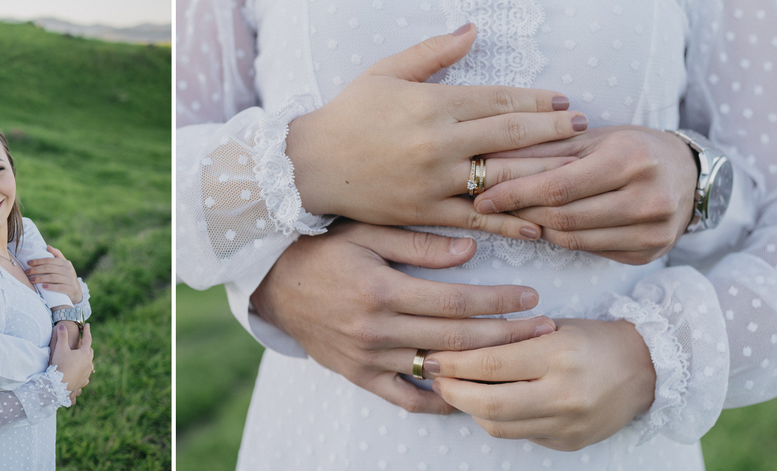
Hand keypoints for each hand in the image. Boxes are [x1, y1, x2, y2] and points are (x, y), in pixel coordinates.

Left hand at [27, 245, 81, 303]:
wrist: (77, 291)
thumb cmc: (66, 277)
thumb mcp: (63, 265)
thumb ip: (57, 255)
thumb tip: (48, 246)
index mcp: (66, 263)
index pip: (50, 260)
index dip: (38, 261)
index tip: (28, 263)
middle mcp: (69, 270)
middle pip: (49, 268)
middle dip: (36, 270)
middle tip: (27, 272)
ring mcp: (70, 280)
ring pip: (53, 277)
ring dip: (40, 278)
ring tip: (31, 280)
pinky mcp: (71, 289)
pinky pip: (60, 287)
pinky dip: (51, 287)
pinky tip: (43, 287)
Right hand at [49, 323, 93, 404]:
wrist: (58, 385)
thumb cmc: (60, 365)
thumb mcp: (60, 348)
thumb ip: (62, 336)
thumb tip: (62, 325)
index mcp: (84, 353)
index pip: (87, 339)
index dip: (87, 331)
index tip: (87, 325)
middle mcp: (88, 363)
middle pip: (90, 351)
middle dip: (87, 345)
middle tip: (84, 341)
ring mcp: (87, 373)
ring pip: (89, 363)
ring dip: (86, 358)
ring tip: (83, 356)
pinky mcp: (83, 381)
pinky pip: (86, 374)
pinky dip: (84, 370)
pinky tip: (82, 371)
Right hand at [250, 220, 555, 413]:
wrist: (273, 284)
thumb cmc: (321, 250)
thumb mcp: (365, 232)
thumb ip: (417, 242)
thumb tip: (469, 251)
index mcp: (380, 289)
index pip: (454, 301)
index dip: (497, 301)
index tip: (531, 297)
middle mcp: (375, 328)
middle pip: (455, 339)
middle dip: (507, 335)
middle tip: (544, 330)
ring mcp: (367, 357)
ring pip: (437, 368)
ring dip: (483, 366)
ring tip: (521, 359)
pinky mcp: (359, 375)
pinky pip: (405, 397)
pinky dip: (438, 399)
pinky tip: (469, 393)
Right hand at [286, 24, 585, 240]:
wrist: (307, 166)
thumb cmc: (345, 116)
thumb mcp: (384, 73)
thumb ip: (432, 53)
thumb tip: (472, 30)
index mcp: (431, 104)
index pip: (498, 100)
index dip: (536, 101)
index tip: (564, 102)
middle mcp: (438, 142)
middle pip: (509, 136)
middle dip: (552, 132)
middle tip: (584, 129)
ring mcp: (433, 180)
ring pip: (500, 176)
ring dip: (542, 173)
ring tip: (575, 171)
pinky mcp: (424, 212)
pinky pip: (475, 218)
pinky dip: (508, 222)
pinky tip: (538, 226)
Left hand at [428, 318, 655, 450]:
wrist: (647, 369)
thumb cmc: (594, 340)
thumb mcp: (553, 327)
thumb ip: (509, 339)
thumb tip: (456, 349)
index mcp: (559, 355)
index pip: (490, 363)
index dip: (453, 363)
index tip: (431, 357)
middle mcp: (564, 394)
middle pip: (488, 403)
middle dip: (452, 391)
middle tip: (435, 377)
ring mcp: (567, 423)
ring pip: (498, 425)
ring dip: (469, 408)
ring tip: (456, 389)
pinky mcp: (568, 443)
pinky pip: (518, 434)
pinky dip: (497, 419)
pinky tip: (488, 402)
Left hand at [474, 125, 698, 263]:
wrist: (689, 173)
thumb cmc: (631, 148)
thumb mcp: (592, 137)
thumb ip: (543, 148)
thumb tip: (489, 158)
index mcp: (630, 159)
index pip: (558, 186)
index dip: (514, 194)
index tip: (482, 196)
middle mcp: (648, 197)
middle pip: (563, 217)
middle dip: (520, 212)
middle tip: (491, 207)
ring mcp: (652, 230)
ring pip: (574, 239)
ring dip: (537, 228)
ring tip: (516, 215)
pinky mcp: (649, 252)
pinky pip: (591, 251)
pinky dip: (563, 240)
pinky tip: (549, 227)